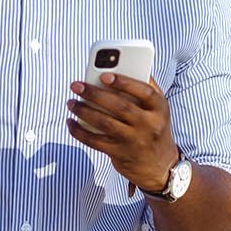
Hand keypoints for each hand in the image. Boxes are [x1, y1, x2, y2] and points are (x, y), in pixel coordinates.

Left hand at [67, 73, 176, 192]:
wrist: (159, 166)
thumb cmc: (154, 128)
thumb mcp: (159, 109)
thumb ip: (147, 87)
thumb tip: (126, 64)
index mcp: (159, 109)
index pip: (144, 92)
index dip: (124, 82)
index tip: (104, 75)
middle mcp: (149, 125)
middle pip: (120, 106)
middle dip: (94, 94)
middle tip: (76, 85)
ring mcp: (134, 141)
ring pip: (104, 123)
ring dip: (83, 111)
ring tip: (71, 102)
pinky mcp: (119, 154)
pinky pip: (95, 141)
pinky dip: (79, 131)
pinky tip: (71, 122)